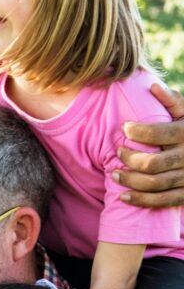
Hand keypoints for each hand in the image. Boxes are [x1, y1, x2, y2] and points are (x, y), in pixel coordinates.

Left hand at [116, 83, 183, 207]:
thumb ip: (173, 102)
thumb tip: (153, 86)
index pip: (163, 133)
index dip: (140, 131)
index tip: (124, 128)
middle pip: (153, 163)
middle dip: (131, 158)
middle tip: (119, 150)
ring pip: (155, 184)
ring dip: (130, 180)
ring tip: (114, 173)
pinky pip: (162, 201)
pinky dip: (140, 200)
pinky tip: (122, 196)